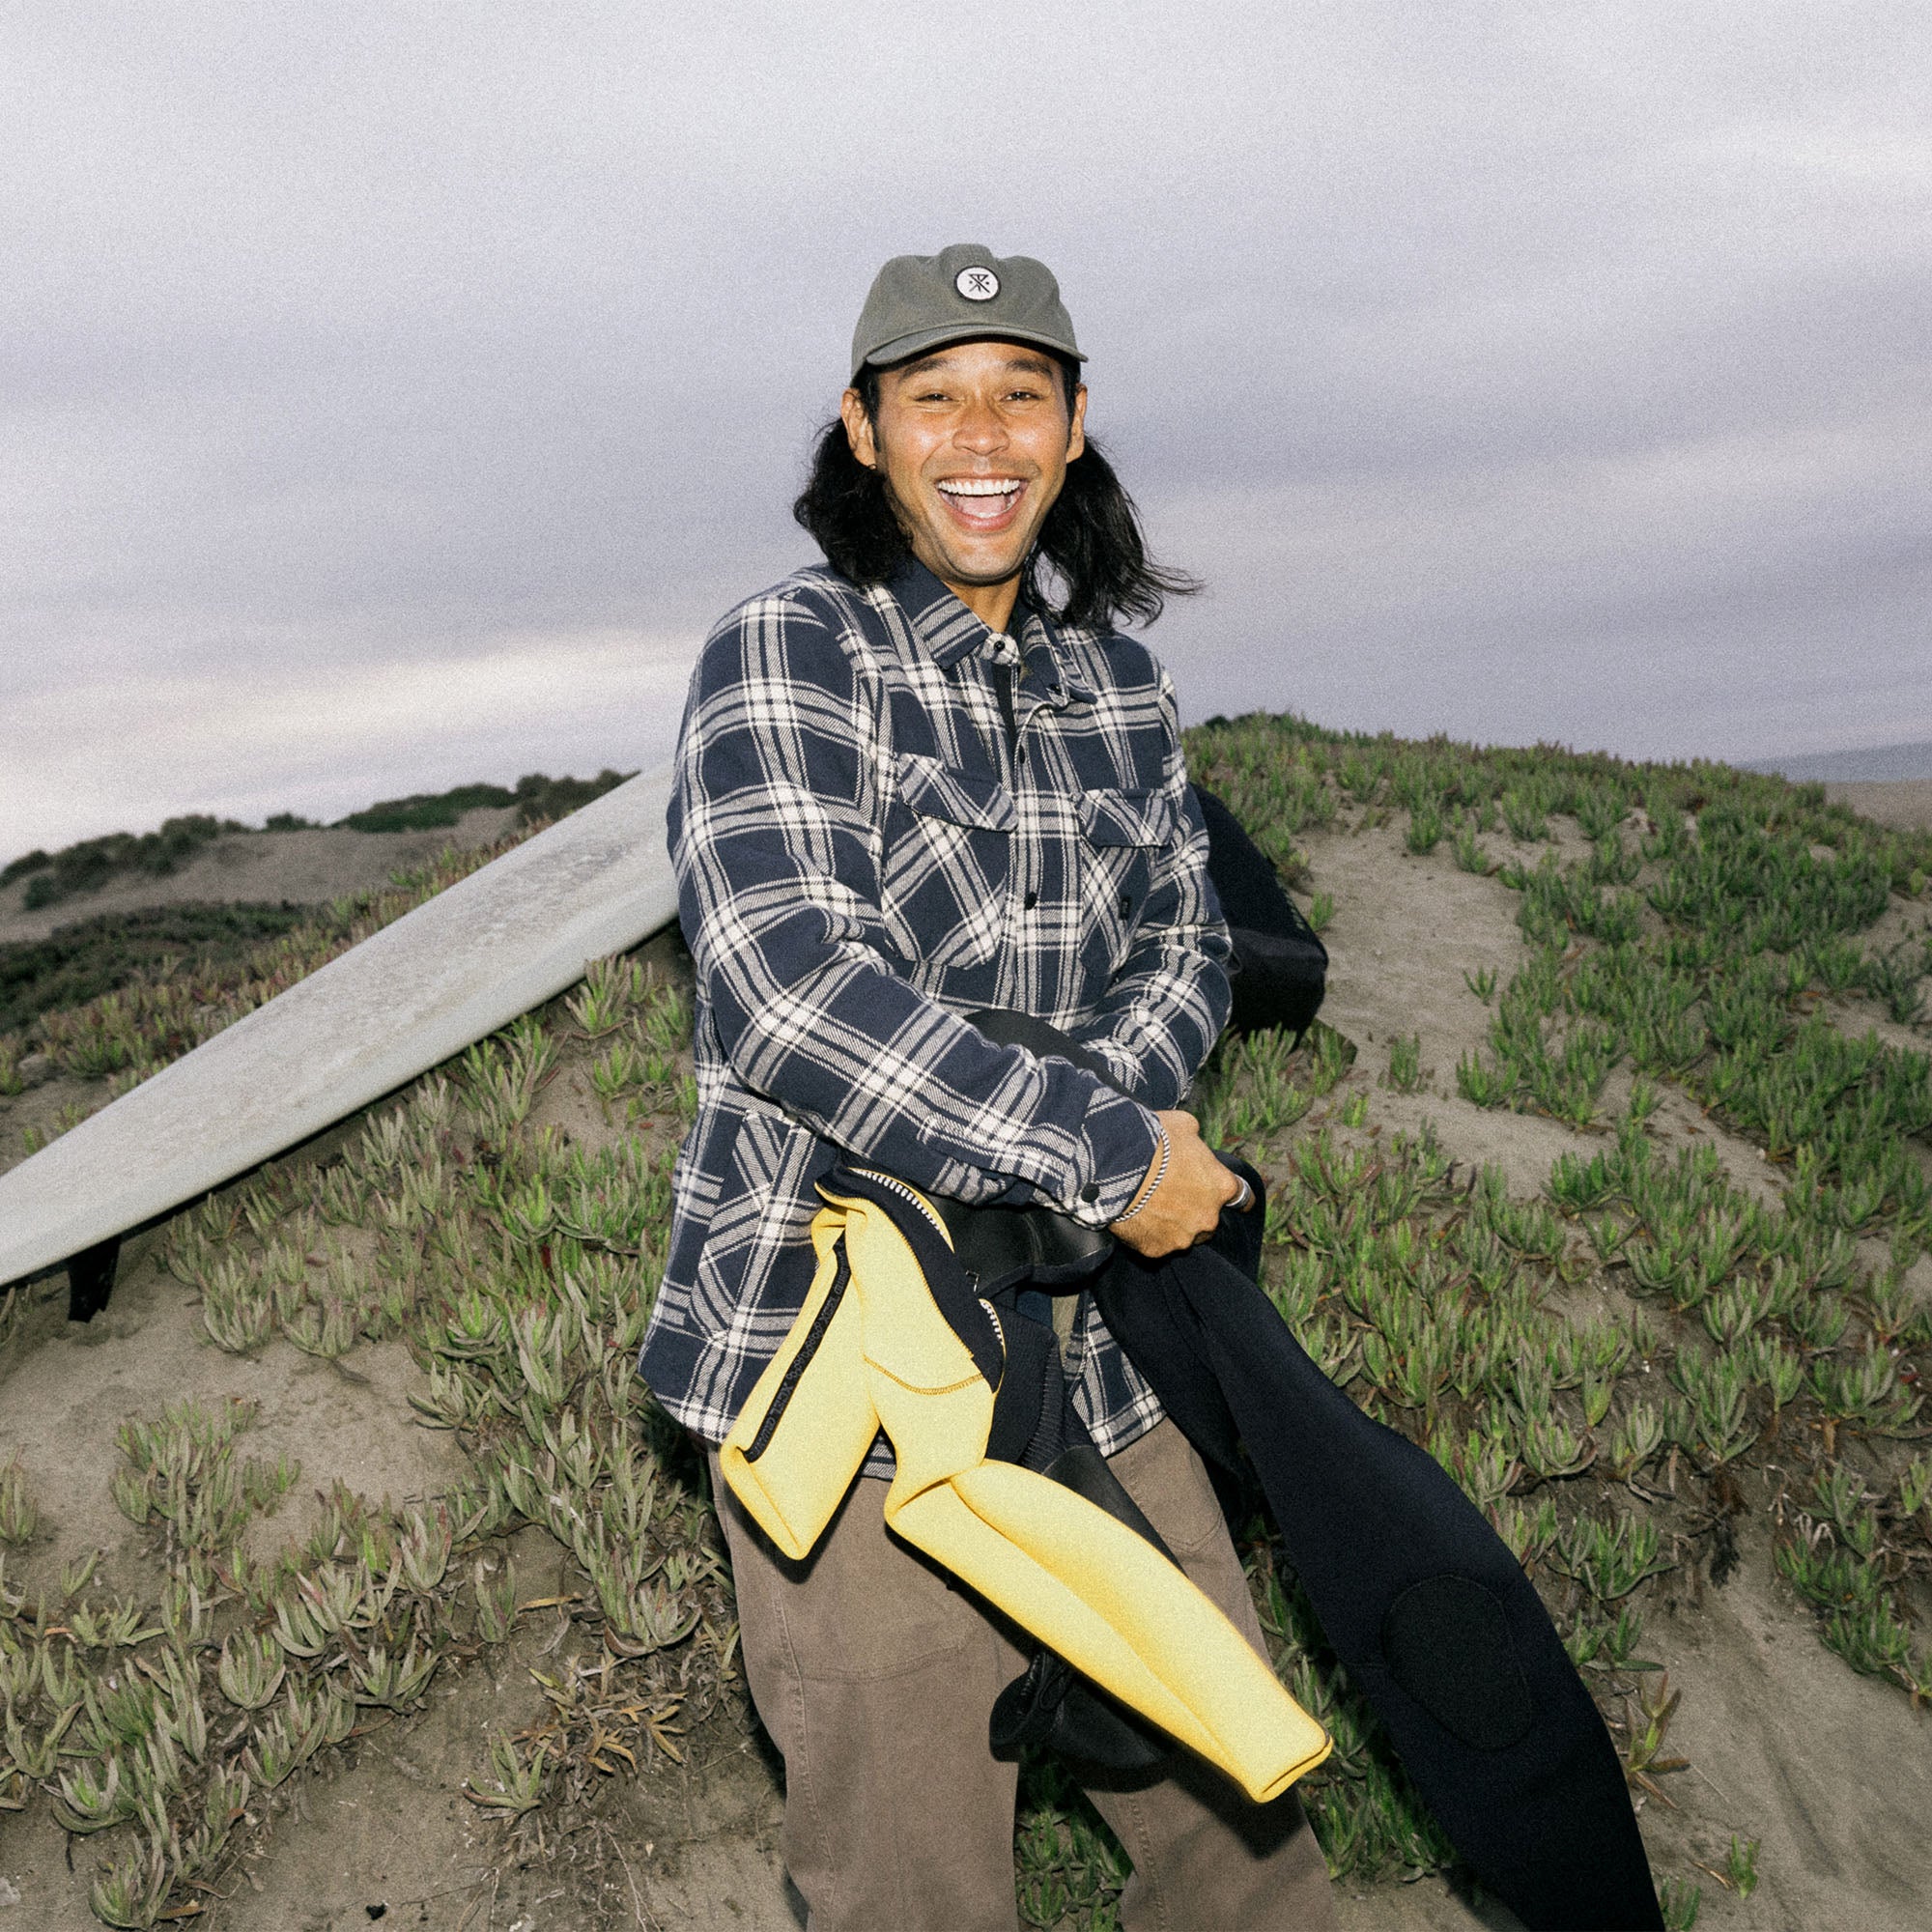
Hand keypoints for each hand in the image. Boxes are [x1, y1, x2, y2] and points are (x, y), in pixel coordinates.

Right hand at [1107, 1110, 1245, 1257]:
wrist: (1115, 1167)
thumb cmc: (1153, 1142)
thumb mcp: (1183, 1125)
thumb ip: (1196, 1140)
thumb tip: (1192, 1141)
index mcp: (1221, 1187)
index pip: (1242, 1198)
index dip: (1231, 1194)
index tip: (1223, 1194)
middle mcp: (1208, 1218)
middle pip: (1209, 1219)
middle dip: (1195, 1208)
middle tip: (1171, 1192)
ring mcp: (1183, 1238)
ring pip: (1183, 1234)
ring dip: (1172, 1223)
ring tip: (1149, 1206)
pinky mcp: (1156, 1249)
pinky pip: (1156, 1243)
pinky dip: (1148, 1233)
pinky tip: (1135, 1216)